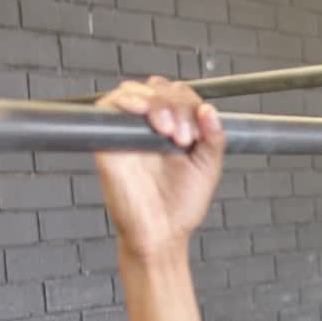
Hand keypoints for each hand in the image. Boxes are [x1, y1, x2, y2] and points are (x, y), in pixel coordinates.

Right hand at [95, 77, 225, 260]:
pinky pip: (109, 106)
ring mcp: (129, 131)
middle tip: (183, 138)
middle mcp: (151, 126)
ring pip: (136, 91)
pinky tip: (145, 116)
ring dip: (157, 103)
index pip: (181, 95)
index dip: (191, 106)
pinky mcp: (108, 139)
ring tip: (168, 132)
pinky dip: (126, 101)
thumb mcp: (208, 168)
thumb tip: (209, 110)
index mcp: (176, 128)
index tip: (196, 135)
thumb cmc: (181, 205)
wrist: (161, 232)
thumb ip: (213, 139)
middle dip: (176, 105)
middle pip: (160, 88)